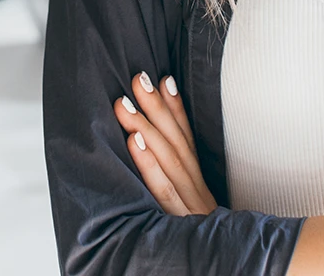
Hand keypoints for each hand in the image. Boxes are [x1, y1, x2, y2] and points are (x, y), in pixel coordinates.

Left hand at [113, 71, 216, 215]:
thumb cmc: (188, 245)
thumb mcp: (186, 210)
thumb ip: (172, 183)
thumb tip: (146, 141)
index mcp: (197, 187)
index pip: (188, 140)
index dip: (177, 109)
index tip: (164, 79)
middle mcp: (196, 192)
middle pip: (178, 143)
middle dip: (157, 109)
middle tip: (138, 80)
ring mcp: (189, 208)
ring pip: (169, 160)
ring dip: (146, 127)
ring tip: (125, 104)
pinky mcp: (176, 224)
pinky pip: (163, 190)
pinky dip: (149, 163)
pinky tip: (134, 141)